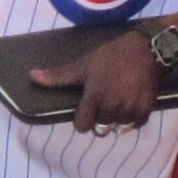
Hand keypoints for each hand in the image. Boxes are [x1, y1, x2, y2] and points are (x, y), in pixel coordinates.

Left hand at [29, 31, 161, 133]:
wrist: (145, 50)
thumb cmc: (110, 56)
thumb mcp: (83, 64)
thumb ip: (58, 76)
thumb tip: (31, 76)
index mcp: (94, 98)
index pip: (82, 126)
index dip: (81, 120)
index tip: (84, 110)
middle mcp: (112, 108)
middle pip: (100, 126)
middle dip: (99, 116)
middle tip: (103, 99)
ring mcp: (130, 111)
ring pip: (117, 126)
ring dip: (115, 117)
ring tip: (117, 98)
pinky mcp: (146, 112)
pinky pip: (134, 125)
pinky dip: (131, 117)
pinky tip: (129, 102)